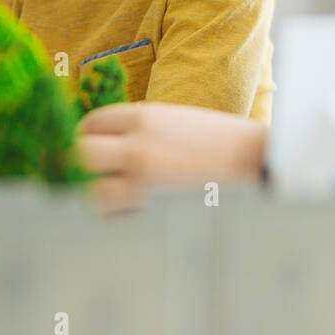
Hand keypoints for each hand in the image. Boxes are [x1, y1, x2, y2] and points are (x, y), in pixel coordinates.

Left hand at [76, 102, 267, 212]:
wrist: (256, 164)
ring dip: (95, 196)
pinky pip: (117, 217)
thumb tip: (102, 145)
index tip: (87, 148)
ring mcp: (144, 180)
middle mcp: (137, 145)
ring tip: (111, 198)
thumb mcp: (173, 119)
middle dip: (78, 165)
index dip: (84, 137)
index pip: (91, 124)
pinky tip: (133, 211)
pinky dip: (117, 217)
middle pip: (80, 154)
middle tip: (86, 174)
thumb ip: (136, 129)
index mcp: (143, 117)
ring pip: (92, 192)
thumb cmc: (218, 141)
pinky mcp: (154, 209)